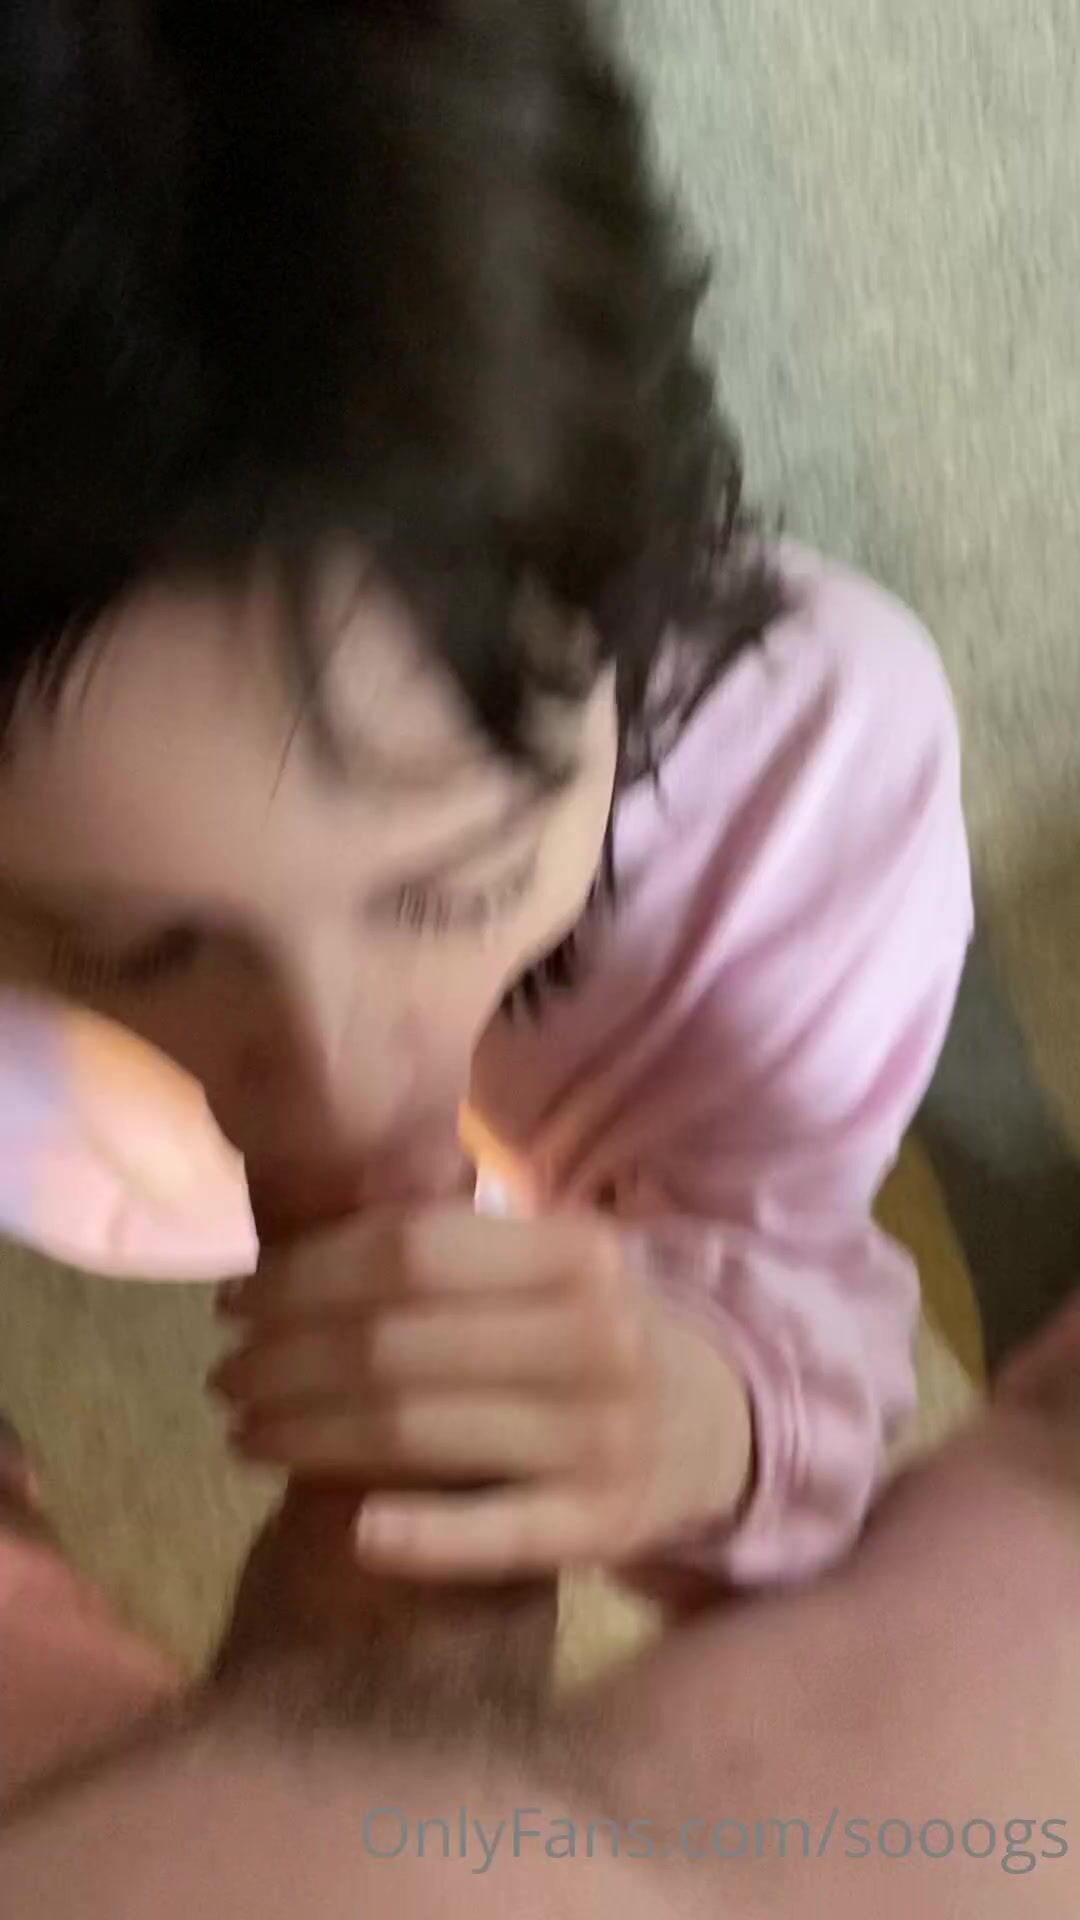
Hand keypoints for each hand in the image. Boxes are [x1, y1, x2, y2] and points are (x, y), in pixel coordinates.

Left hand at [212, 1206, 753, 1580]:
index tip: (236, 1301)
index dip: (303, 1275)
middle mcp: (594, 1337)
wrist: (723, 1426)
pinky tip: (349, 1528)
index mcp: (575, 1254)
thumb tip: (285, 1252)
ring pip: (415, 1430)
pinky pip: (491, 1535)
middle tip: (226, 1377)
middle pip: (393, 1341)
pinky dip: (416, 1534)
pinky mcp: (602, 1527)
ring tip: (245, 1436)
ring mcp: (601, 1436)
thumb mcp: (547, 1270)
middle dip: (282, 1359)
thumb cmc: (595, 1335)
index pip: (406, 1250)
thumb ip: (446, 1254)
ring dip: (306, 1434)